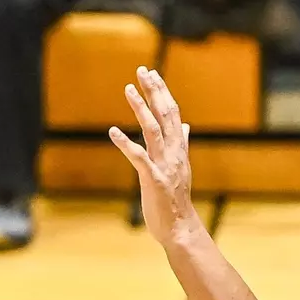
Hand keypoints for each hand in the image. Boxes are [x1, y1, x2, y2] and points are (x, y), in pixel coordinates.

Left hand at [109, 66, 200, 242]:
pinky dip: (126, 143)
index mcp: (178, 148)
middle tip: (142, 70)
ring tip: (128, 90)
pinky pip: (139, 158)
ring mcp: (164, 165)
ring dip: (141, 109)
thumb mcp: (180, 167)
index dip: (162, 92)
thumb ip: (182, 144)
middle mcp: (174, 152)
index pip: (172, 113)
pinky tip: (112, 132)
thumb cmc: (175, 198)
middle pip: (166, 115)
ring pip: (154, 130)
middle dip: (154, 91)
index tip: (152, 74)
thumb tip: (186, 126)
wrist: (179, 228)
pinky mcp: (153, 180)